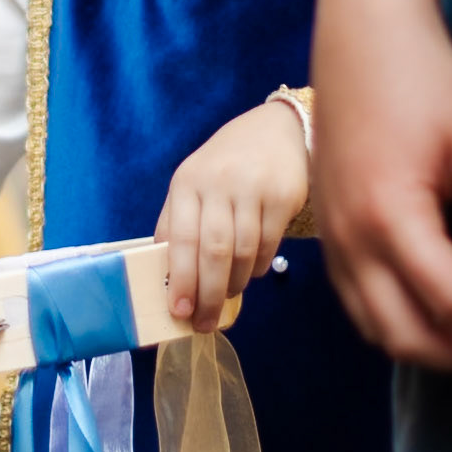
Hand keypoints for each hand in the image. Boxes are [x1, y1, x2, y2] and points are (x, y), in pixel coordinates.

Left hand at [156, 103, 309, 331]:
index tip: (178, 311)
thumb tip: (167, 277)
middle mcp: (218, 183)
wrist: (276, 128)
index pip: (180, 238)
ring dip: (233, 284)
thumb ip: (178, 223)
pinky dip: (257, 268)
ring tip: (227, 297)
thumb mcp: (193, 182)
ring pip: (242, 253)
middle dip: (208, 294)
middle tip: (204, 323)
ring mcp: (253, 189)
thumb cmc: (226, 164)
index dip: (180, 279)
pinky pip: (268, 245)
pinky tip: (251, 272)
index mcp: (187, 182)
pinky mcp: (283, 197)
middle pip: (213, 251)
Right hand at [314, 0, 451, 370]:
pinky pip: (359, 306)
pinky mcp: (328, 234)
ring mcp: (331, 241)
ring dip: (430, 344)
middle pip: (407, 337)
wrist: (361, 33)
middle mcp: (350, 239)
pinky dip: (399, 322)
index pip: (451, 302)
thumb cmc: (425, 77)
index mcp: (388, 214)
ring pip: (377, 332)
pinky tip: (440, 305)